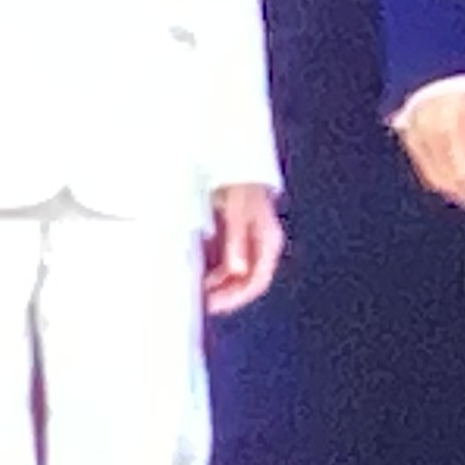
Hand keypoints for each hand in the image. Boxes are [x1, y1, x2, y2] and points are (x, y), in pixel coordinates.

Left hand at [205, 184, 285, 314]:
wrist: (234, 160)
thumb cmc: (241, 183)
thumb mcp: (238, 215)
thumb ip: (237, 243)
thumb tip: (237, 269)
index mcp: (268, 242)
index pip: (256, 282)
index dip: (235, 298)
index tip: (213, 305)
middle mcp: (259, 244)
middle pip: (243, 281)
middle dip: (223, 293)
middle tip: (201, 301)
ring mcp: (245, 240)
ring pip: (232, 272)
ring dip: (215, 282)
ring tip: (196, 288)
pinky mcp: (232, 234)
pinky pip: (222, 259)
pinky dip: (210, 267)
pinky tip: (195, 269)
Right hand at [395, 84, 464, 211]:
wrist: (431, 60)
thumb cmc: (463, 83)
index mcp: (451, 123)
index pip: (461, 169)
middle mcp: (429, 129)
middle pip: (444, 174)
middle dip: (460, 193)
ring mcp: (412, 129)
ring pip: (428, 171)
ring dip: (446, 187)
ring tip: (462, 195)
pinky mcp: (403, 129)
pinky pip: (419, 160)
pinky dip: (432, 173)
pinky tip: (446, 179)